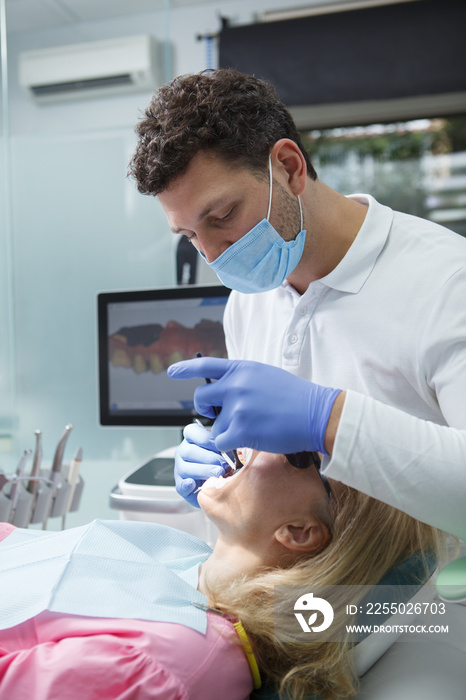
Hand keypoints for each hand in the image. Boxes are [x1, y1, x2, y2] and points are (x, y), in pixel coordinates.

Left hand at [168, 357, 340, 454]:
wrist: (316, 413)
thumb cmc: (295, 398)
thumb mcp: (265, 376)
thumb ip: (242, 380)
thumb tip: (225, 390)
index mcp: (241, 369)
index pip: (205, 365)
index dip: (186, 368)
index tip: (172, 372)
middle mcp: (235, 385)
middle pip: (201, 399)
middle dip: (206, 410)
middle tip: (219, 416)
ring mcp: (237, 407)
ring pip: (216, 425)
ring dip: (229, 431)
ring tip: (255, 427)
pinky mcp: (241, 428)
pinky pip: (221, 441)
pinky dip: (230, 445)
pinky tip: (248, 440)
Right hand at [174, 422, 228, 506]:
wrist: (213, 483)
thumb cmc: (218, 462)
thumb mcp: (220, 451)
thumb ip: (222, 447)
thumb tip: (231, 447)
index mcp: (191, 439)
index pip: (192, 432)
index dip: (207, 439)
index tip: (220, 447)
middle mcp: (183, 451)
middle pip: (190, 451)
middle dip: (209, 458)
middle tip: (224, 465)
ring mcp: (179, 468)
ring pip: (186, 468)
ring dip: (204, 471)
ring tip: (218, 474)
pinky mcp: (181, 485)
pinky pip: (181, 485)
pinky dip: (187, 485)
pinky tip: (195, 484)